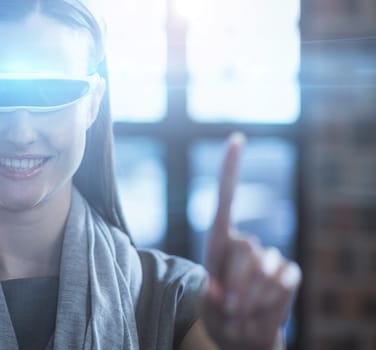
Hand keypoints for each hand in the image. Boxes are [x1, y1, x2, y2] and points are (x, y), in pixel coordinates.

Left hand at [202, 133, 301, 349]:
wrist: (241, 334)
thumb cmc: (218, 313)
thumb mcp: (207, 303)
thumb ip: (211, 295)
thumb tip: (221, 291)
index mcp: (219, 241)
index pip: (225, 200)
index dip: (231, 170)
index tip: (236, 138)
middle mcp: (245, 243)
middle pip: (245, 248)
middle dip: (236, 281)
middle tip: (228, 307)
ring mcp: (270, 257)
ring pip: (264, 268)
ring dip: (251, 297)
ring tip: (241, 312)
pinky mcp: (289, 273)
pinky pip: (284, 282)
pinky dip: (271, 303)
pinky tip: (261, 311)